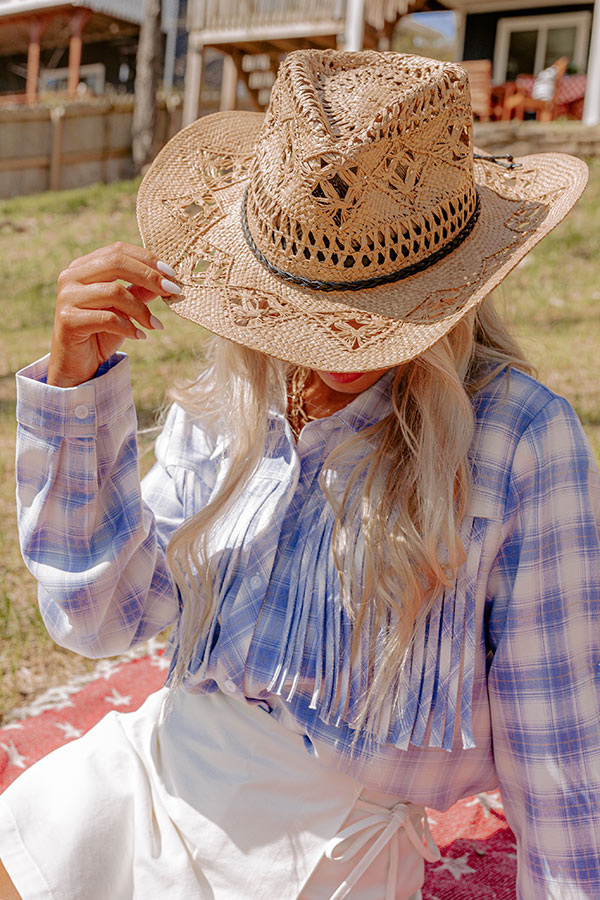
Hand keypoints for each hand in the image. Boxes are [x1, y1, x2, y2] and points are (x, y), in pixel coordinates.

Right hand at [47, 242, 180, 386]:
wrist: (77, 365)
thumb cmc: (101, 333)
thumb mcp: (125, 309)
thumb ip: (140, 291)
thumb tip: (166, 278)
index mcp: (84, 266)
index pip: (118, 250)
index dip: (147, 259)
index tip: (171, 274)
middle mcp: (71, 276)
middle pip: (116, 263)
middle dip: (149, 276)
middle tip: (172, 291)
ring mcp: (67, 297)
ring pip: (114, 292)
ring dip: (142, 309)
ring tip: (156, 324)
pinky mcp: (68, 320)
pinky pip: (108, 318)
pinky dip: (129, 327)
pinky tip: (141, 336)